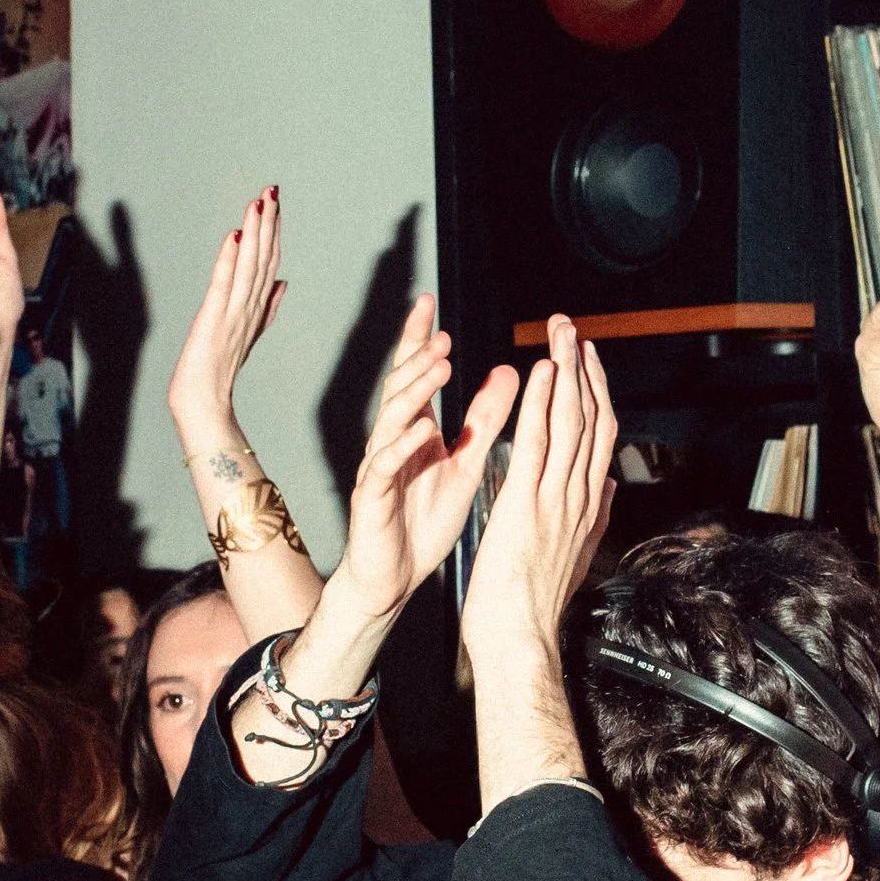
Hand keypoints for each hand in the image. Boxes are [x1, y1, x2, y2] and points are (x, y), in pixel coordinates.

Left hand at [169, 189, 284, 458]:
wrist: (203, 404)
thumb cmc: (218, 370)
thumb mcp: (246, 334)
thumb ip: (266, 307)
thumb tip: (283, 283)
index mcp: (255, 308)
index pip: (269, 263)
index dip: (273, 232)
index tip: (275, 203)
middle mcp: (249, 308)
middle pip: (263, 259)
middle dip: (268, 224)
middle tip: (271, 190)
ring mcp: (233, 315)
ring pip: (249, 267)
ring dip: (254, 234)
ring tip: (258, 203)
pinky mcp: (213, 321)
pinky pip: (224, 287)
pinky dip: (230, 261)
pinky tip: (234, 236)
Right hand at [336, 297, 518, 629]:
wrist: (393, 577)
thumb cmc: (423, 522)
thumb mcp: (464, 464)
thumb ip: (483, 420)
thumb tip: (508, 372)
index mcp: (415, 431)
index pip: (414, 374)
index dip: (418, 339)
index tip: (428, 303)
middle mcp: (391, 441)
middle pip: (400, 388)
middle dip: (419, 357)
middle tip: (441, 333)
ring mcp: (377, 466)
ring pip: (390, 419)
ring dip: (415, 390)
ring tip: (438, 364)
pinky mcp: (371, 497)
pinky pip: (383, 465)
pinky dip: (403, 445)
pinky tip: (422, 428)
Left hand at [458, 321, 616, 664]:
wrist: (520, 640)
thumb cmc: (532, 606)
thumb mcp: (573, 554)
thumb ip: (593, 515)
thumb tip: (606, 488)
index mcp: (586, 506)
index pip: (598, 436)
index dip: (595, 392)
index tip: (587, 360)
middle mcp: (578, 497)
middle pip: (590, 419)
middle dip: (583, 368)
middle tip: (573, 328)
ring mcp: (556, 500)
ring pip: (570, 423)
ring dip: (566, 373)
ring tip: (561, 334)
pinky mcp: (527, 505)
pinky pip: (537, 445)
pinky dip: (542, 405)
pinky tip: (542, 373)